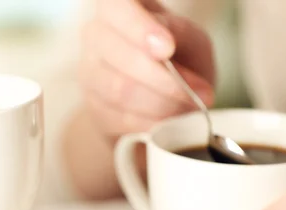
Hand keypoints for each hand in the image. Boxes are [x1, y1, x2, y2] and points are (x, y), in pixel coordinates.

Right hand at [80, 0, 215, 136]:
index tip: (167, 49)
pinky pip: (120, 118)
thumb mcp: (189, 39)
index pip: (116, 7)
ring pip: (120, 90)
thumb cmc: (175, 56)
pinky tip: (168, 122)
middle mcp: (95, 35)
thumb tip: (177, 71)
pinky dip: (150, 123)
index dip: (139, 28)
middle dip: (163, 79)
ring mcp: (89, 73)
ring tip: (187, 109)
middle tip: (197, 93)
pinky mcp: (93, 107)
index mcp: (117, 7)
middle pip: (119, 56)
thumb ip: (183, 43)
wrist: (156, 94)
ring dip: (161, 104)